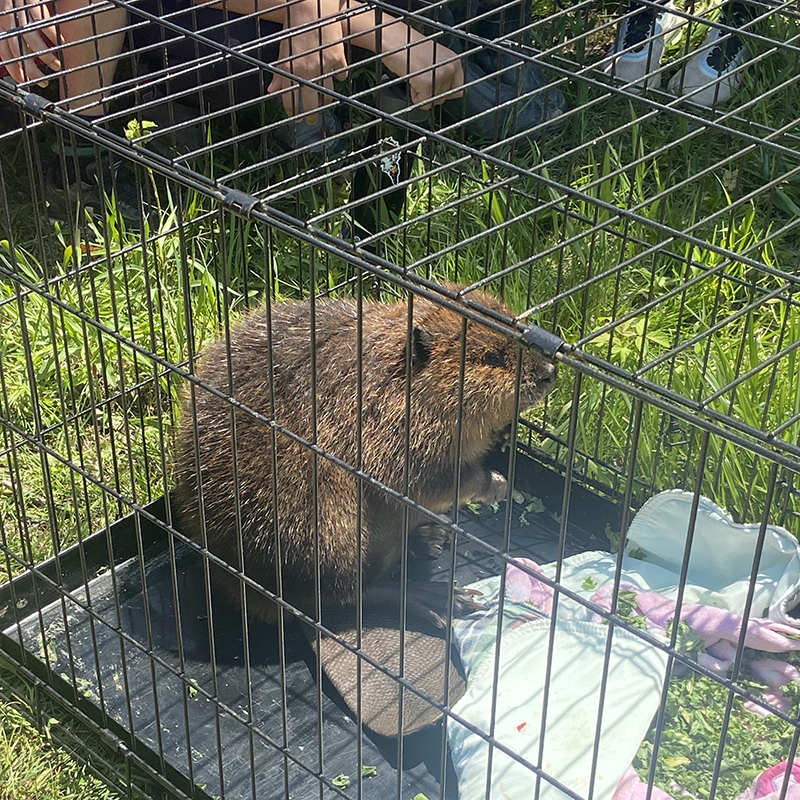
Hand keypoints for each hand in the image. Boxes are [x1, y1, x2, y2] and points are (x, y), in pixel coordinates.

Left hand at [0, 0, 59, 84]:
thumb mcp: (17, 14)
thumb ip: (21, 31)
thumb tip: (28, 53)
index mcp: (3, 18)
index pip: (4, 48)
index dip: (12, 66)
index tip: (22, 80)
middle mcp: (8, 13)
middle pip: (17, 48)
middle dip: (30, 69)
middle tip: (42, 81)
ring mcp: (20, 6)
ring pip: (30, 38)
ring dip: (45, 56)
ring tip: (55, 65)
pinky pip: (42, 21)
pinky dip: (51, 34)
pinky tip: (59, 42)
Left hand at [267, 0, 348, 122]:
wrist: (312, 6)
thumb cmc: (295, 26)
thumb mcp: (283, 50)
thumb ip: (279, 72)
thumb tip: (272, 91)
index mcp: (291, 69)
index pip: (290, 99)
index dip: (293, 112)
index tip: (296, 119)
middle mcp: (307, 71)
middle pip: (311, 103)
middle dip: (311, 115)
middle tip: (312, 120)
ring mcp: (324, 65)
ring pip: (328, 94)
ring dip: (326, 101)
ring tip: (325, 103)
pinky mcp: (338, 58)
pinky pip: (341, 76)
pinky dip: (339, 77)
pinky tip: (336, 75)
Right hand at [380, 26, 462, 107]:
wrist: (394, 39)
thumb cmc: (410, 48)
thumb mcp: (435, 60)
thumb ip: (444, 75)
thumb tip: (445, 94)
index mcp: (455, 61)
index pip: (459, 90)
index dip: (444, 92)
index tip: (434, 86)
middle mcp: (451, 67)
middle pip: (444, 98)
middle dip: (431, 92)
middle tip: (420, 75)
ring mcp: (440, 75)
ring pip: (433, 101)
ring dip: (422, 93)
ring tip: (416, 75)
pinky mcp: (428, 83)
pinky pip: (423, 103)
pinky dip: (414, 96)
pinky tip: (412, 79)